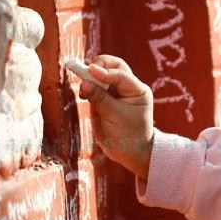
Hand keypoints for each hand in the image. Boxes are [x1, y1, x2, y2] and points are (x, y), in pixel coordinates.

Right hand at [75, 54, 154, 178]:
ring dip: (90, 77)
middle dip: (98, 66)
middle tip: (85, 71)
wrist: (129, 153)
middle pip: (113, 66)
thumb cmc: (129, 136)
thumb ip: (100, 99)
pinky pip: (94, 88)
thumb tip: (84, 83)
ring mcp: (115, 93)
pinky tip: (83, 93)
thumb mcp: (115, 116)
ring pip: (102, 76)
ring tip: (83, 87)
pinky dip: (87, 87)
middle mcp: (127, 88)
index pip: (121, 74)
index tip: (90, 70)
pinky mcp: (103, 100)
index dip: (105, 72)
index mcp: (137, 90)